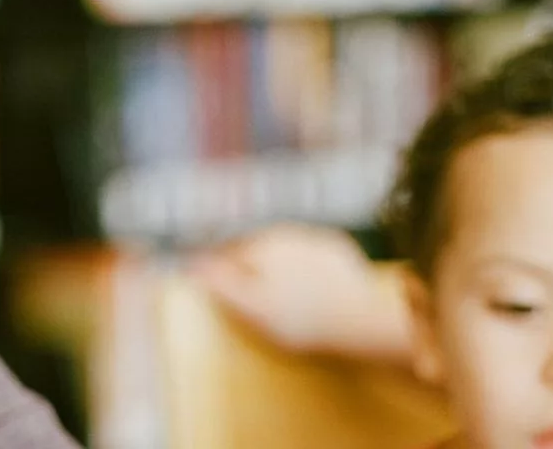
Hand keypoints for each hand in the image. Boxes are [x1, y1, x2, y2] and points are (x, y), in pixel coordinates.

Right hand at [189, 223, 414, 367]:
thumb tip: (193, 265)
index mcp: (261, 247)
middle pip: (257, 248)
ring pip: (286, 248)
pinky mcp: (340, 250)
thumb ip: (221, 283)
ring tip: (278, 291)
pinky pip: (314, 255)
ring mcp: (315, 239)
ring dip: (278, 263)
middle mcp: (287, 233)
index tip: (208, 283)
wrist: (359, 319)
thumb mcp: (252, 308)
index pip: (227, 254)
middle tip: (245, 292)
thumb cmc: (301, 319)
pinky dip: (307, 266)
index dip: (216, 269)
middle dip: (248, 263)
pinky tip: (309, 285)